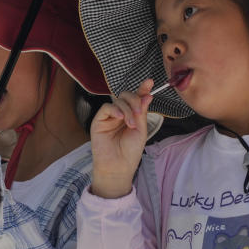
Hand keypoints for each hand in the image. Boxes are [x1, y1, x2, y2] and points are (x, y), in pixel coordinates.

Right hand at [89, 79, 152, 198]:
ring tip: (131, 123)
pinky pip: (106, 107)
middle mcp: (120, 114)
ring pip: (118, 100)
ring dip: (127, 109)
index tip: (150, 82)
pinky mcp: (99, 121)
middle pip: (126, 96)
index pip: (137, 99)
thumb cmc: (130, 152)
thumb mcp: (141, 130)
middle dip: (135, 99)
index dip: (142, 89)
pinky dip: (115, 109)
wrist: (119, 167)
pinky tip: (121, 118)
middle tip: (139, 112)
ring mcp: (109, 117)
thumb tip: (147, 95)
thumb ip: (142, 112)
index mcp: (132, 116)